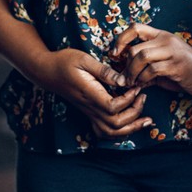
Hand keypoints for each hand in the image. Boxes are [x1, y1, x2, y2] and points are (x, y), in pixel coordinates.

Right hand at [34, 49, 150, 139]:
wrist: (47, 72)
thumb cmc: (64, 62)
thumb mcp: (83, 59)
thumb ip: (103, 70)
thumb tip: (123, 80)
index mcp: (90, 94)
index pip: (113, 107)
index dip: (129, 100)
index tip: (135, 86)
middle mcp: (90, 107)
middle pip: (115, 124)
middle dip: (135, 115)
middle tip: (143, 97)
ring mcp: (89, 112)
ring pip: (111, 132)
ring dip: (130, 128)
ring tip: (144, 118)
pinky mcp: (89, 113)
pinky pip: (104, 131)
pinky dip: (119, 132)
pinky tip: (130, 123)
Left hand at [110, 24, 191, 96]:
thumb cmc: (184, 69)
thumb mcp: (163, 63)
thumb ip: (145, 66)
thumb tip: (124, 75)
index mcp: (161, 35)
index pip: (135, 27)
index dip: (121, 39)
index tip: (114, 54)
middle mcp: (166, 40)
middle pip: (135, 48)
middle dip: (126, 65)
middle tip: (123, 78)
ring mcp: (172, 52)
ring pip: (142, 57)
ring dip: (132, 73)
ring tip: (131, 82)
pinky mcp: (176, 65)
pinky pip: (152, 70)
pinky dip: (143, 79)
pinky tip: (142, 84)